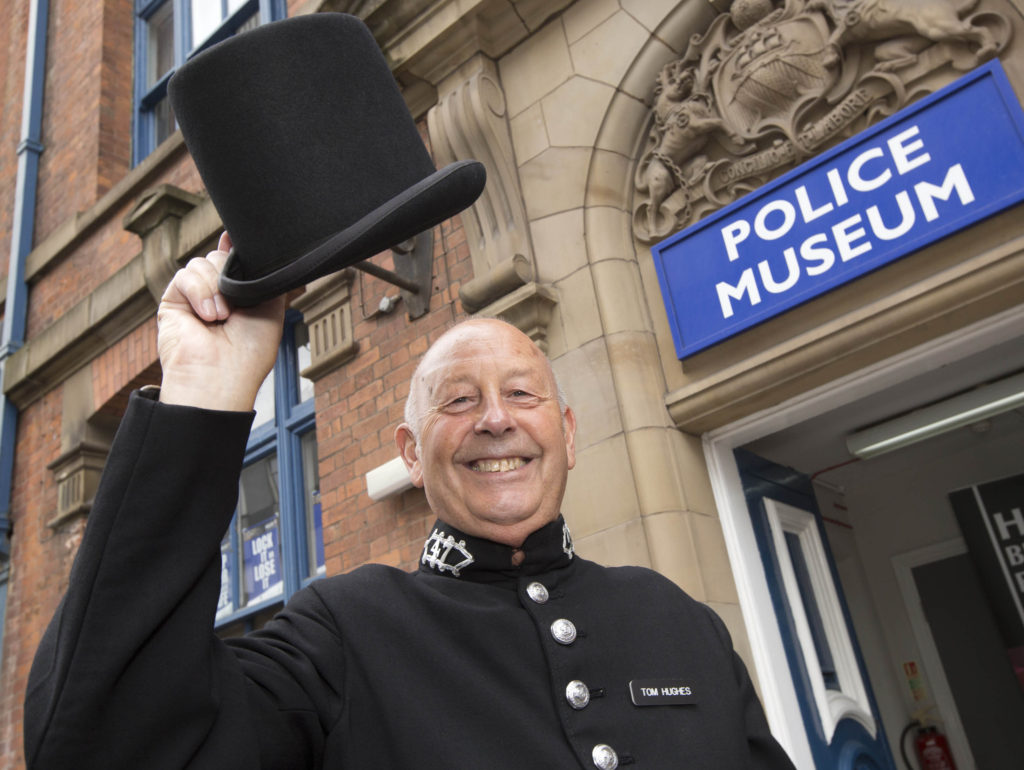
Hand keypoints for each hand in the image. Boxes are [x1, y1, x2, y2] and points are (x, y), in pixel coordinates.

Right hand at [157, 232, 285, 410]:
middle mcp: (216, 295)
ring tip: (222, 317)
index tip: (237, 237)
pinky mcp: (173, 301)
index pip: (234, 262)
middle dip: (230, 274)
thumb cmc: (249, 353)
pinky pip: (185, 275)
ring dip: (216, 287)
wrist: (222, 377)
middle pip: (220, 257)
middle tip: (236, 306)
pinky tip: (208, 315)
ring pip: (203, 262)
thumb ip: (262, 276)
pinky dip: (199, 291)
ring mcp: (194, 298)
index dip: (234, 248)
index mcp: (239, 297)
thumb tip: (245, 246)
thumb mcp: (271, 309)